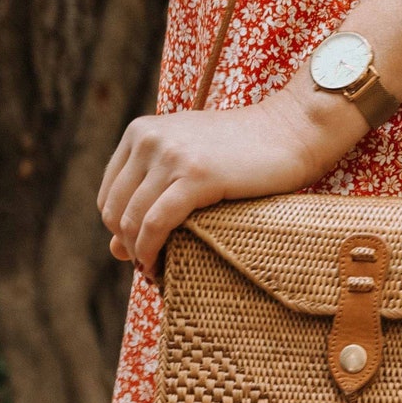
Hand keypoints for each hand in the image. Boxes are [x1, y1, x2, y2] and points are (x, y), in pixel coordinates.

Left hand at [97, 84, 338, 276]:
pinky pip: (156, 224)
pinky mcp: (196, 176)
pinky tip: (160, 267)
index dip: (120, 228)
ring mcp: (171, 156)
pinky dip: (152, 251)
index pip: (109, 194)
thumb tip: (115, 248)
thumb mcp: (189, 162)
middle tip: (149, 266)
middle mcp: (149, 139)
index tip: (141, 248)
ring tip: (155, 271)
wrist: (292, 131)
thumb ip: (150, 194)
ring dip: (140, 253)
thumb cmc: (246, 151)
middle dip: (128, 244)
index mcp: (141, 131)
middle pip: (115, 210)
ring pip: (132, 220)